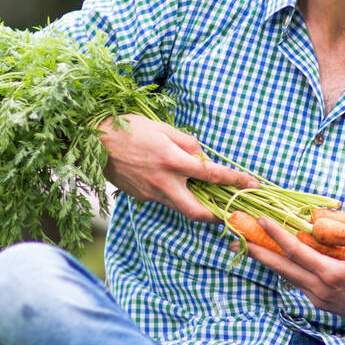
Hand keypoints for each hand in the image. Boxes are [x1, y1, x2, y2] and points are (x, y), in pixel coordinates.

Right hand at [97, 114, 258, 223]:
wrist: (91, 140)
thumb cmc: (128, 128)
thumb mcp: (163, 128)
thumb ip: (188, 144)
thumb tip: (203, 158)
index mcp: (172, 161)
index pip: (212, 175)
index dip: (236, 180)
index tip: (253, 184)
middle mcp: (163, 182)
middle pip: (198, 212)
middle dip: (217, 217)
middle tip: (230, 212)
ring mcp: (151, 193)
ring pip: (180, 208)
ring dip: (196, 205)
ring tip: (206, 196)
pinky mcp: (140, 197)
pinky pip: (164, 200)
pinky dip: (174, 195)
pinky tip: (174, 184)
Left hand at [230, 214, 344, 338]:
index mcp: (330, 275)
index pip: (296, 251)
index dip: (277, 234)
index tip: (261, 219)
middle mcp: (319, 288)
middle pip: (281, 267)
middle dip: (257, 251)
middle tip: (234, 238)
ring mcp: (318, 298)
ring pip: (286, 276)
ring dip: (267, 262)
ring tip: (248, 249)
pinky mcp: (322, 303)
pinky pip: (297, 283)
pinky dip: (285, 270)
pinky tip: (279, 262)